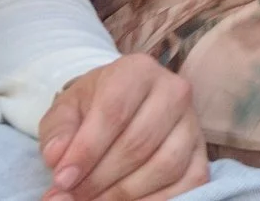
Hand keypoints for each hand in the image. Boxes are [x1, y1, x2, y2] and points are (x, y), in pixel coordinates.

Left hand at [39, 55, 207, 200]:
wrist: (124, 103)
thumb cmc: (94, 106)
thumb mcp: (67, 108)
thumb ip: (58, 131)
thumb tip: (57, 157)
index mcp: (138, 71)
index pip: (114, 113)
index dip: (86, 151)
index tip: (61, 179)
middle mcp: (174, 91)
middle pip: (139, 144)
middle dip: (99, 179)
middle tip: (71, 196)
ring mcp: (193, 122)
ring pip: (165, 166)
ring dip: (123, 194)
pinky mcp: (202, 152)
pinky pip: (188, 184)